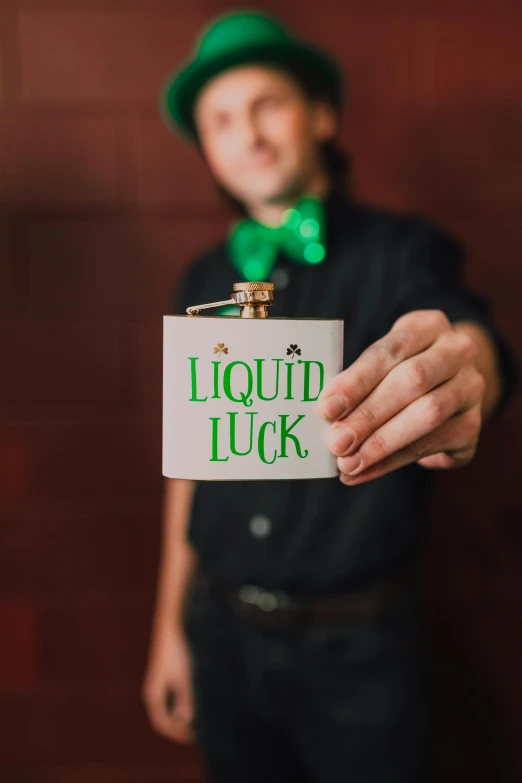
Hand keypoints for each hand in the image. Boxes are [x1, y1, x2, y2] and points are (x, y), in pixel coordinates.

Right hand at [142, 625, 194, 743]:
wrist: (170, 627)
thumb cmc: (177, 652)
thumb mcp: (184, 677)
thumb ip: (185, 700)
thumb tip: (186, 721)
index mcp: (153, 695)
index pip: (162, 724)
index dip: (177, 734)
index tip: (194, 737)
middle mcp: (154, 692)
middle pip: (165, 718)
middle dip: (180, 728)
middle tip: (199, 733)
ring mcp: (159, 684)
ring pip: (169, 708)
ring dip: (182, 716)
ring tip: (200, 720)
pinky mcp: (166, 677)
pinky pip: (172, 699)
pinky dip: (183, 705)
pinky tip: (197, 702)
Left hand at [317, 310, 485, 484]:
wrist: (450, 388)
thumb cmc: (401, 372)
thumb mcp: (383, 363)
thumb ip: (359, 383)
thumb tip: (326, 415)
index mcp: (426, 326)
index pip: (389, 351)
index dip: (356, 381)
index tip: (327, 407)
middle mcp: (456, 351)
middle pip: (412, 381)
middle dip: (368, 415)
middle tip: (336, 442)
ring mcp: (471, 387)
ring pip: (428, 414)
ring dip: (382, 442)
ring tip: (348, 463)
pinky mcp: (474, 425)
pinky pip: (432, 444)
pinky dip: (393, 460)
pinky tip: (366, 470)